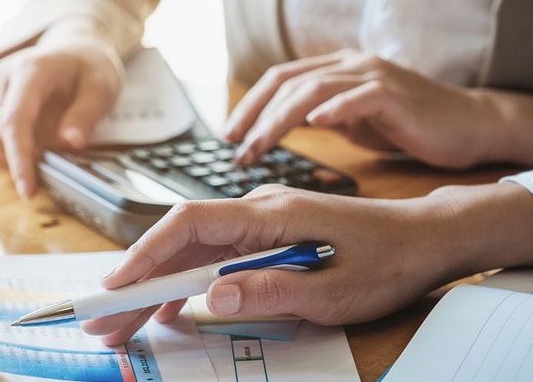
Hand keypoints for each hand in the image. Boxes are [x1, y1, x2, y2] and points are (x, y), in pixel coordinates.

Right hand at [0, 19, 124, 197]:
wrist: (75, 47)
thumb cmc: (90, 66)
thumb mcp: (102, 87)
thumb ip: (86, 114)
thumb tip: (70, 142)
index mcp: (30, 71)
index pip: (15, 122)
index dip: (19, 159)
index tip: (27, 190)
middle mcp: (3, 76)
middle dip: (14, 164)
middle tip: (37, 187)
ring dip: (12, 157)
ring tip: (42, 160)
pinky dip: (12, 148)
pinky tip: (35, 147)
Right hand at [79, 182, 532, 345]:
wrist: (427, 237)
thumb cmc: (388, 261)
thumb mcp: (334, 290)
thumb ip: (271, 291)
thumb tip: (208, 300)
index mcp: (271, 214)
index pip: (191, 225)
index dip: (146, 254)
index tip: (115, 287)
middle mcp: (258, 209)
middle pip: (183, 241)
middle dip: (140, 280)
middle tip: (106, 323)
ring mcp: (262, 221)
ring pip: (195, 250)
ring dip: (159, 284)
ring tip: (127, 323)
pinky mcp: (270, 235)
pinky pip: (218, 255)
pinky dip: (190, 281)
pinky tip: (173, 309)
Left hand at [223, 49, 532, 168]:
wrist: (470, 124)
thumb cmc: (410, 124)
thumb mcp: (355, 120)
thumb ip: (321, 116)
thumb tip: (281, 129)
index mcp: (336, 69)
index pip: (281, 79)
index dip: (250, 104)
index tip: (229, 135)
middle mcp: (350, 64)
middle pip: (287, 82)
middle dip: (254, 114)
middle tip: (233, 146)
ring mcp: (372, 76)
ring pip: (312, 90)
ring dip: (279, 120)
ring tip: (258, 146)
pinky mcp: (396, 94)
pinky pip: (359, 98)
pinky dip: (334, 109)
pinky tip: (314, 125)